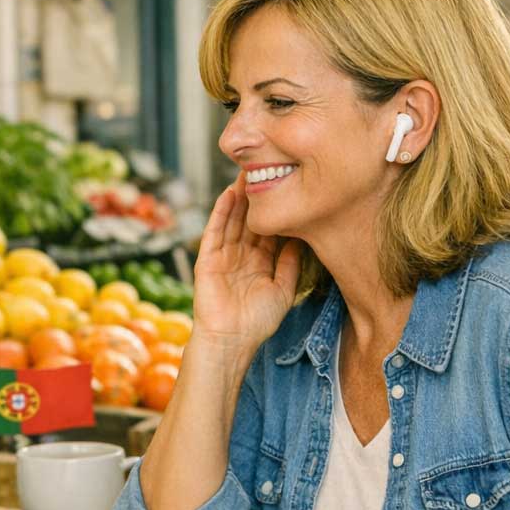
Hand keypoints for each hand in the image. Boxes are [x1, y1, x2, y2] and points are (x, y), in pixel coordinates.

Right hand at [192, 171, 302, 348]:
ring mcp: (223, 256)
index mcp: (259, 263)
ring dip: (239, 197)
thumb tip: (302, 237)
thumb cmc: (256, 323)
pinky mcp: (207, 259)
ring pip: (232, 220)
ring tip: (248, 172)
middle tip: (266, 169)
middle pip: (249, 219)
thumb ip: (290, 263)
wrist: (231, 341)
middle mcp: (240, 256)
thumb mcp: (283, 289)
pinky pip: (215, 231)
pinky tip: (229, 194)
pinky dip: (221, 212)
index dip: (275, 210)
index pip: (268, 230)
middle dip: (256, 196)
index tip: (286, 188)